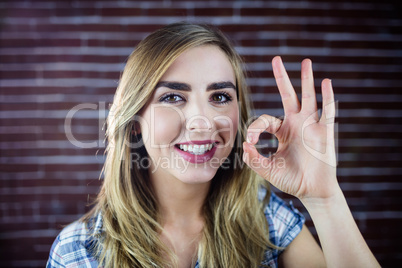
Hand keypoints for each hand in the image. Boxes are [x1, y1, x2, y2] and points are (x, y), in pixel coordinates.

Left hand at [243, 56, 337, 200]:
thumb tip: (244, 144)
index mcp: (282, 131)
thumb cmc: (291, 179)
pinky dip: (327, 97)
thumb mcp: (268, 170)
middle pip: (288, 96)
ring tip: (305, 61)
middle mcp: (296, 124)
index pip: (266, 119)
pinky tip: (326, 82)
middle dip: (282, 78)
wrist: (312, 191)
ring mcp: (311, 126)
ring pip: (308, 98)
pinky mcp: (325, 133)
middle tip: (276, 59)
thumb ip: (254, 159)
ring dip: (307, 80)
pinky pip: (327, 112)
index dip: (256, 128)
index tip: (252, 142)